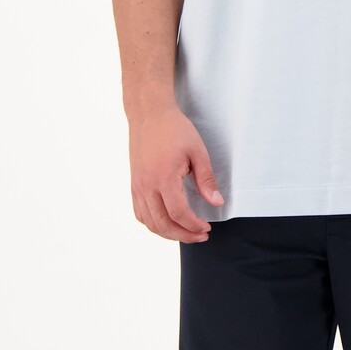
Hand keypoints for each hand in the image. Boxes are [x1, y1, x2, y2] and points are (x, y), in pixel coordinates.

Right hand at [127, 101, 223, 240]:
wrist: (148, 114)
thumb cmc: (174, 129)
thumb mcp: (197, 151)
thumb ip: (206, 180)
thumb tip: (216, 202)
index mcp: (163, 178)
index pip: (178, 214)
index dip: (194, 225)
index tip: (207, 227)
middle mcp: (146, 186)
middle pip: (162, 224)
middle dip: (183, 235)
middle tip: (200, 235)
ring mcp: (137, 186)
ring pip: (149, 222)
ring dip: (168, 233)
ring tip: (185, 232)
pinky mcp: (134, 184)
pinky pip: (140, 213)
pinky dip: (153, 224)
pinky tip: (167, 222)